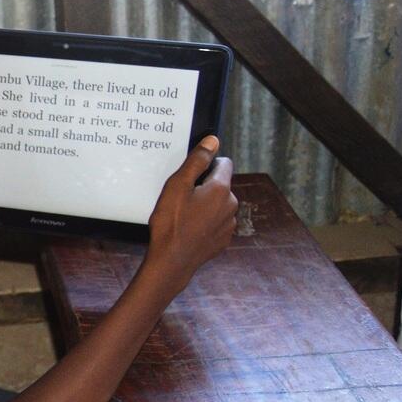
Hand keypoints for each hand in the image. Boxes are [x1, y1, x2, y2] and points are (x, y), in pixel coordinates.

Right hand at [144, 136, 237, 290]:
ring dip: (206, 205)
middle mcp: (231, 205)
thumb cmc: (171, 223)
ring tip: (184, 216)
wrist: (172, 261)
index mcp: (221, 189)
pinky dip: (206, 222)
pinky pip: (217, 223)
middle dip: (205, 187)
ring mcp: (229, 224)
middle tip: (181, 198)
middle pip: (221, 185)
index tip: (191, 174)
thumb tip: (213, 140)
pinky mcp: (224, 239)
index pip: (224, 163)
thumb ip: (197, 160)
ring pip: (219, 205)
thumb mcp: (177, 186)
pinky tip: (189, 229)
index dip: (208, 163)